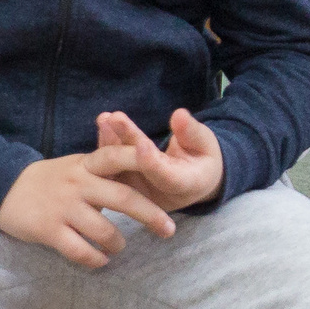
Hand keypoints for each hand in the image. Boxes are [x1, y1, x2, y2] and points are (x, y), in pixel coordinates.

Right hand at [0, 148, 177, 268]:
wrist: (1, 189)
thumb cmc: (48, 180)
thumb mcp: (74, 166)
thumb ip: (103, 169)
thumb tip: (142, 170)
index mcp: (85, 165)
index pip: (116, 156)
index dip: (140, 159)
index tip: (165, 165)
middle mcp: (77, 184)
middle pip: (124, 199)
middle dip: (151, 216)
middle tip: (168, 230)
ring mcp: (62, 207)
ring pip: (104, 231)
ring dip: (118, 244)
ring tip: (118, 247)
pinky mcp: (48, 230)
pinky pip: (81, 251)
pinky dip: (95, 260)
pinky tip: (99, 260)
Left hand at [95, 109, 225, 212]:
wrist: (192, 180)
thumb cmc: (202, 159)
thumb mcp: (206, 145)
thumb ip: (192, 133)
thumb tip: (180, 115)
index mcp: (186, 186)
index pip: (167, 178)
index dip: (152, 164)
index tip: (142, 144)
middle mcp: (159, 193)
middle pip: (139, 168)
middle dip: (126, 143)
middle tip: (116, 119)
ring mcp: (138, 192)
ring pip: (121, 167)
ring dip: (111, 141)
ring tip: (105, 118)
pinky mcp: (125, 184)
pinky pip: (113, 164)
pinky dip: (108, 142)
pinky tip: (103, 122)